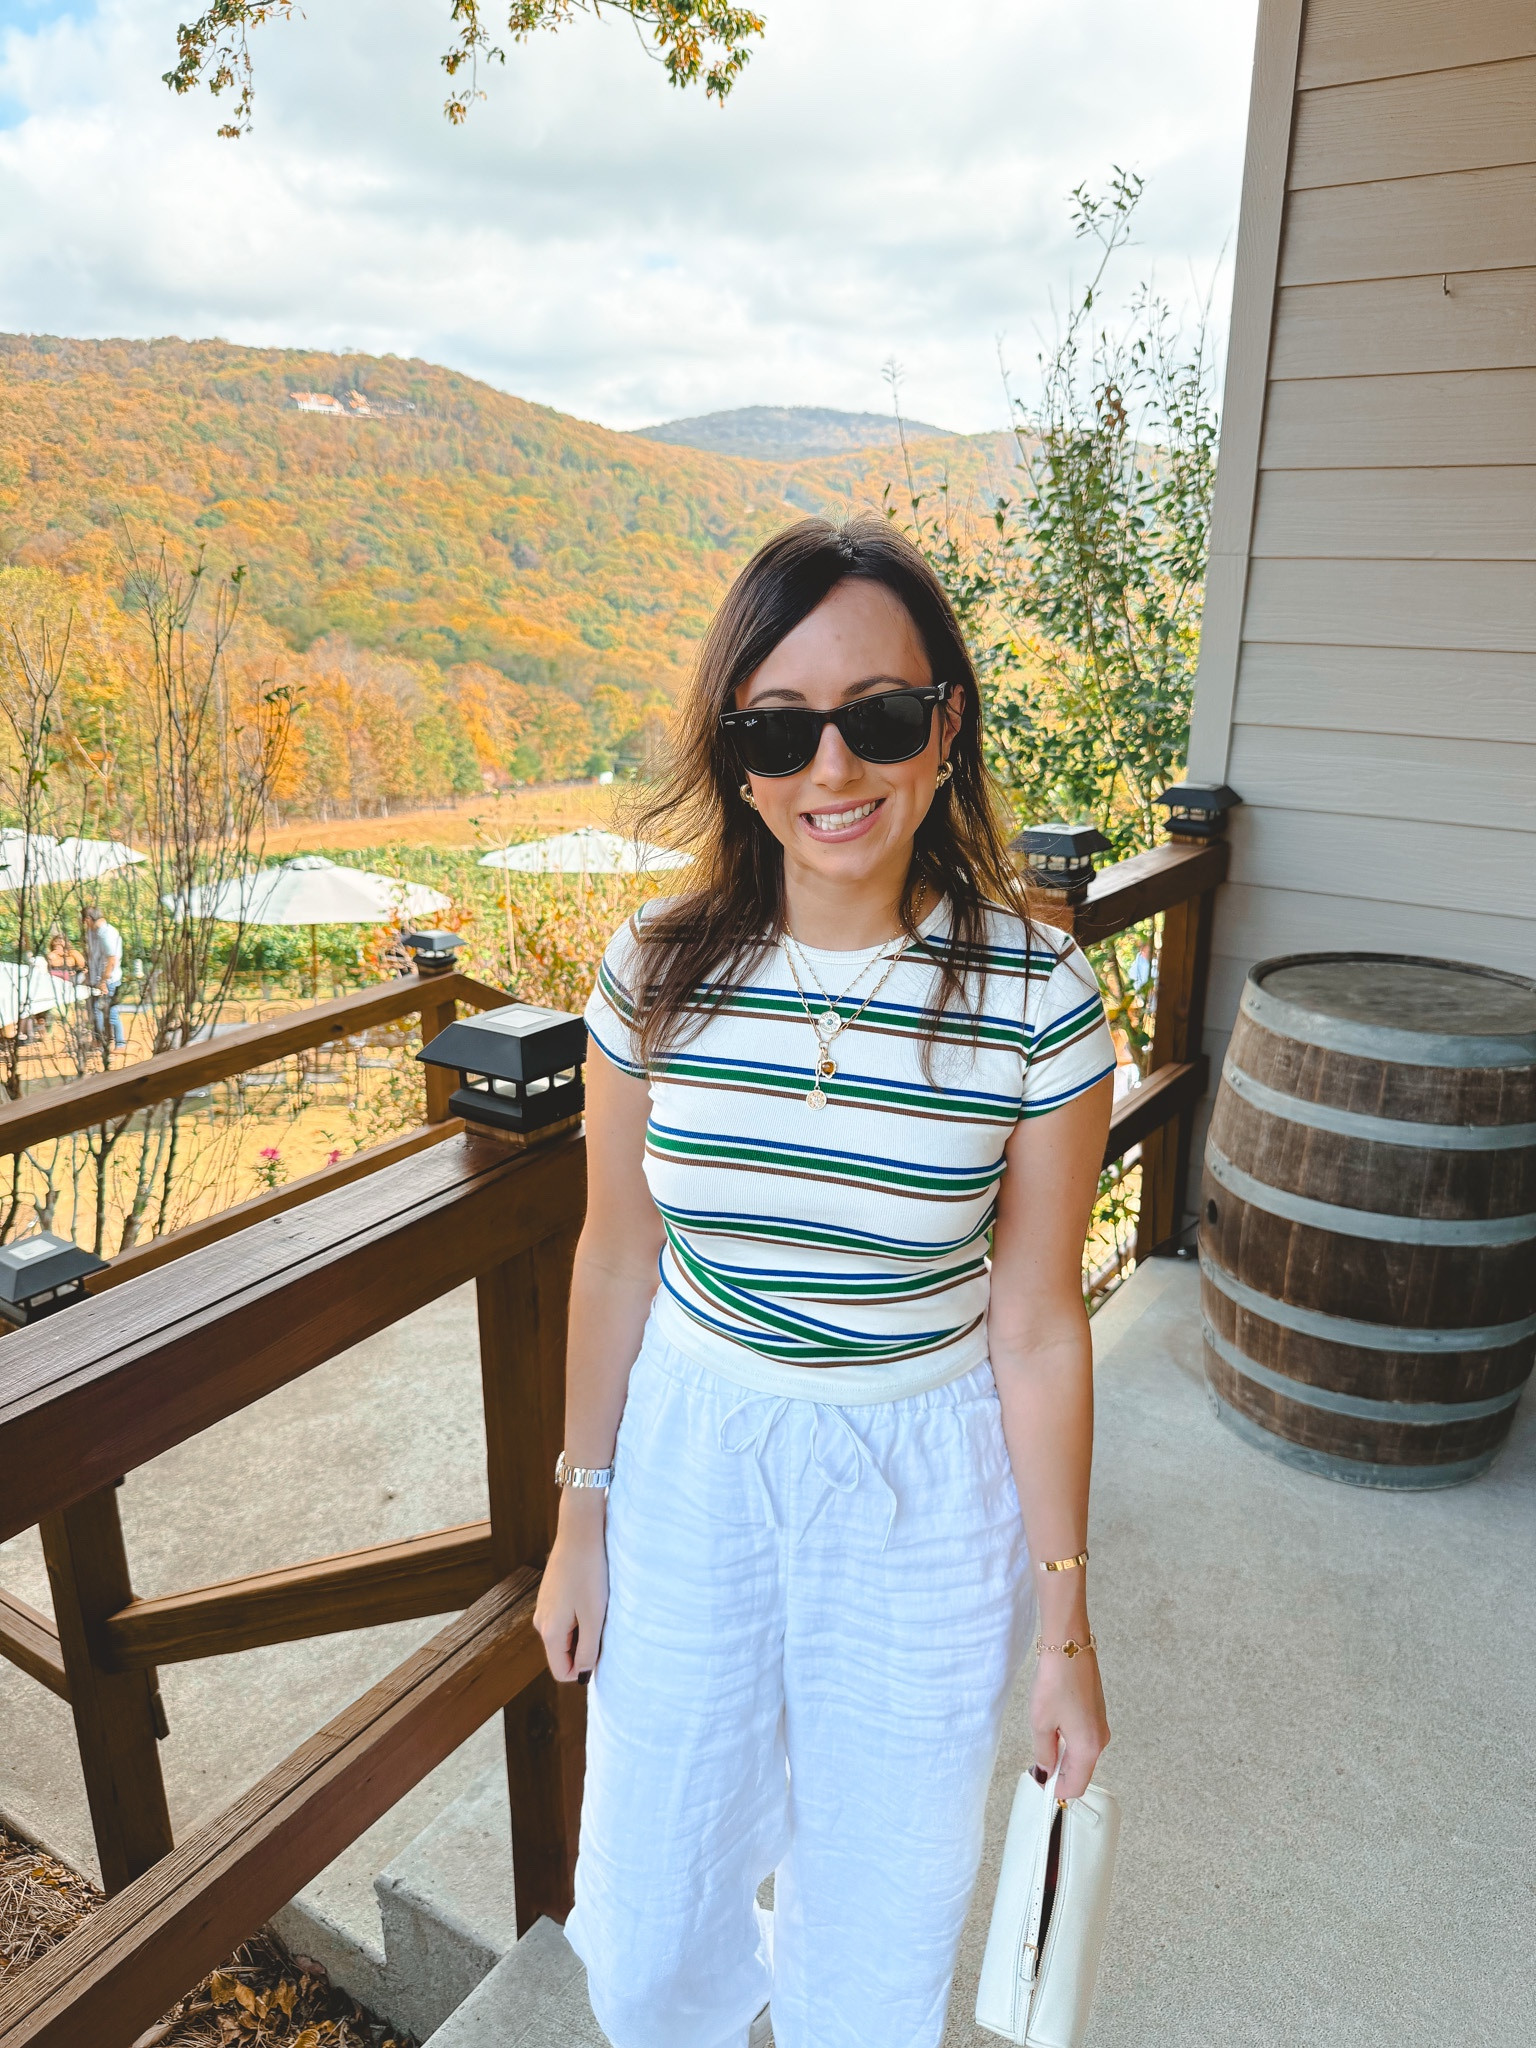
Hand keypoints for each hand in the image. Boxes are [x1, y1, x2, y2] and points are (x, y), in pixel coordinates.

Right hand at [534, 1491, 608, 1683]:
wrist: (580, 1532)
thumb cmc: (589, 1572)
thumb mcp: (594, 1616)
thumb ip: (587, 1650)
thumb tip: (581, 1675)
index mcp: (549, 1632)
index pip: (562, 1671)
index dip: (583, 1669)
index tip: (601, 1646)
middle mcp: (541, 1622)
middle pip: (563, 1653)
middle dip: (585, 1646)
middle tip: (602, 1622)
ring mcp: (544, 1607)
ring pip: (566, 1634)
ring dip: (584, 1628)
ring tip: (598, 1605)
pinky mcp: (551, 1594)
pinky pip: (565, 1617)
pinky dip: (580, 1613)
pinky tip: (591, 1593)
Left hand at [1030, 1646, 1109, 1799]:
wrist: (1069, 1647)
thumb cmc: (1056, 1682)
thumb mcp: (1041, 1722)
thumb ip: (1044, 1753)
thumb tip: (1046, 1772)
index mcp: (1089, 1747)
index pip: (1076, 1785)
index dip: (1057, 1790)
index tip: (1039, 1784)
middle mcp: (1100, 1739)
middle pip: (1080, 1771)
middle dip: (1059, 1773)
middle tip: (1036, 1764)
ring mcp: (1100, 1725)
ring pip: (1081, 1754)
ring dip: (1063, 1756)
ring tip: (1042, 1740)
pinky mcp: (1096, 1712)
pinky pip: (1083, 1738)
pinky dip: (1068, 1741)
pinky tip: (1053, 1726)